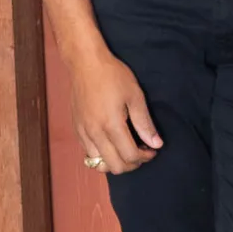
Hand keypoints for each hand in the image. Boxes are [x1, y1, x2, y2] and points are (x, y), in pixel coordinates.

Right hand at [69, 45, 161, 174]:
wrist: (86, 64)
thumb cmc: (113, 76)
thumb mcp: (135, 96)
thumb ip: (144, 123)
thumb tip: (156, 144)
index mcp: (111, 125)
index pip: (129, 156)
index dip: (145, 157)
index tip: (153, 150)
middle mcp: (94, 134)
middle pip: (114, 166)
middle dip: (132, 164)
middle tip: (143, 152)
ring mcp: (83, 133)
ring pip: (98, 164)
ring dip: (116, 162)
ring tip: (128, 149)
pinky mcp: (77, 130)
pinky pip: (88, 153)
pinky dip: (102, 155)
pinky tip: (113, 143)